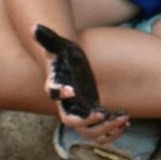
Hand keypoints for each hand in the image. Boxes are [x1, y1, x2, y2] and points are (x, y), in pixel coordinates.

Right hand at [35, 25, 128, 144]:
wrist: (71, 66)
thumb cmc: (64, 55)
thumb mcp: (58, 45)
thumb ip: (47, 38)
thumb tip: (34, 27)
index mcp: (57, 87)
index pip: (53, 94)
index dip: (60, 94)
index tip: (72, 90)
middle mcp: (67, 104)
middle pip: (71, 122)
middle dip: (87, 121)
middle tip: (103, 112)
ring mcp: (80, 111)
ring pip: (88, 132)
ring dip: (105, 129)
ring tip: (122, 117)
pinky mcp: (92, 114)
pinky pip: (100, 133)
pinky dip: (112, 132)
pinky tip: (125, 119)